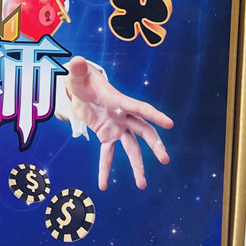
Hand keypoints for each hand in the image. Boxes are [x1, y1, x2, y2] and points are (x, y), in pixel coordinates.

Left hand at [64, 56, 173, 190]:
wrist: (79, 89)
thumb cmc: (81, 79)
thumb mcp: (76, 74)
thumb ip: (77, 69)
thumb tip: (76, 60)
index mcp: (119, 101)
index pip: (139, 108)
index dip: (154, 115)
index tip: (170, 124)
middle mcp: (122, 116)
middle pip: (143, 131)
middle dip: (154, 145)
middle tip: (165, 160)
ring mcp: (116, 127)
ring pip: (131, 148)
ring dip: (137, 166)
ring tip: (141, 185)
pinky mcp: (106, 135)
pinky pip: (108, 155)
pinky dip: (105, 170)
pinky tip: (103, 185)